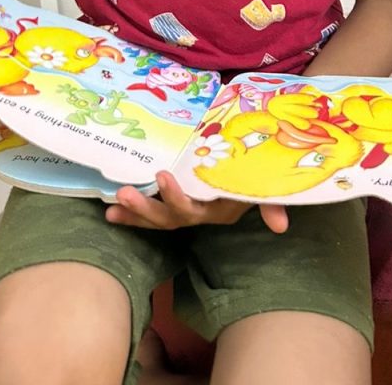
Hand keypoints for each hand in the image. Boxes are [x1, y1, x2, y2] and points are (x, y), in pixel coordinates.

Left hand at [106, 171, 288, 232]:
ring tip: (113, 204)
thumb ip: (270, 203)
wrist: (251, 166)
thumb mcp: (264, 184)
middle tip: (124, 193)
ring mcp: (185, 210)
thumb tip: (281, 226)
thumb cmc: (255, 171)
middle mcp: (200, 214)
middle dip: (147, 208)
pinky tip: (110, 213)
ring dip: (135, 213)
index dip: (177, 197)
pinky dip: (131, 215)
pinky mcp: (173, 204)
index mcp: (219, 210)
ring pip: (158, 218)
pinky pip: (150, 215)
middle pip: (170, 217)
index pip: (196, 209)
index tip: (163, 174)